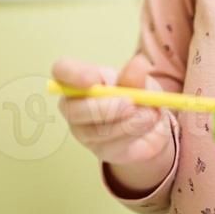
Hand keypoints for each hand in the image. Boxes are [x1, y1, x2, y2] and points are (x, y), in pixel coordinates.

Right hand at [51, 55, 172, 166]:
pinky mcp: (98, 149)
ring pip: (94, 131)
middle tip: (131, 104)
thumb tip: (138, 63)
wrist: (152, 125)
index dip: (73, 75)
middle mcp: (75, 104)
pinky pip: (110, 145)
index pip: (62, 70)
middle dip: (103, 108)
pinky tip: (145, 126)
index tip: (94, 80)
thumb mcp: (141, 82)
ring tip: (148, 115)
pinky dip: (132, 135)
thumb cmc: (138, 95)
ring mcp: (83, 130)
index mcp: (81, 79)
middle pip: (72, 109)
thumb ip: (136, 77)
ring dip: (126, 123)